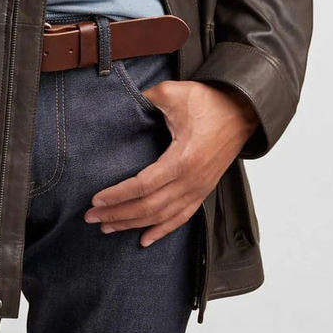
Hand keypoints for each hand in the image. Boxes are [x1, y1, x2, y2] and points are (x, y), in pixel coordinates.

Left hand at [83, 80, 258, 246]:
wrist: (241, 111)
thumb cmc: (209, 102)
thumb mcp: (174, 93)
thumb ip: (147, 96)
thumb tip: (123, 99)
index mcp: (182, 160)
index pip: (143, 186)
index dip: (118, 195)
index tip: (96, 199)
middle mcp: (191, 181)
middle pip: (149, 207)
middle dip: (118, 215)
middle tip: (91, 218)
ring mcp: (198, 189)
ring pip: (162, 217)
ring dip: (133, 224)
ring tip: (108, 228)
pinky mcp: (203, 190)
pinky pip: (181, 217)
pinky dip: (162, 230)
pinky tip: (144, 240)